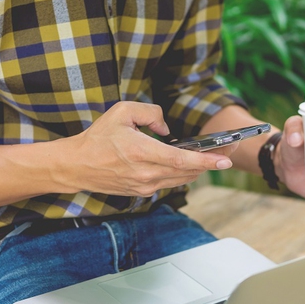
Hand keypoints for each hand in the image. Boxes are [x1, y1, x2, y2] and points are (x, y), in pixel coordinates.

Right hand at [62, 102, 232, 196]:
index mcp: (142, 153)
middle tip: (228, 152)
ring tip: (213, 158)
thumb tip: (167, 128)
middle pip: (187, 172)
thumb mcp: (122, 111)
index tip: (225, 160)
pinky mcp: (141, 191)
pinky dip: (181, 173)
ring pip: (180, 179)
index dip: (206, 161)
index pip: (182, 160)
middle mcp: (146, 174)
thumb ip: (151, 113)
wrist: (76, 166)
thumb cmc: (97, 138)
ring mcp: (144, 186)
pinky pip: (168, 182)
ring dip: (197, 169)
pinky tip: (188, 164)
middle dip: (210, 163)